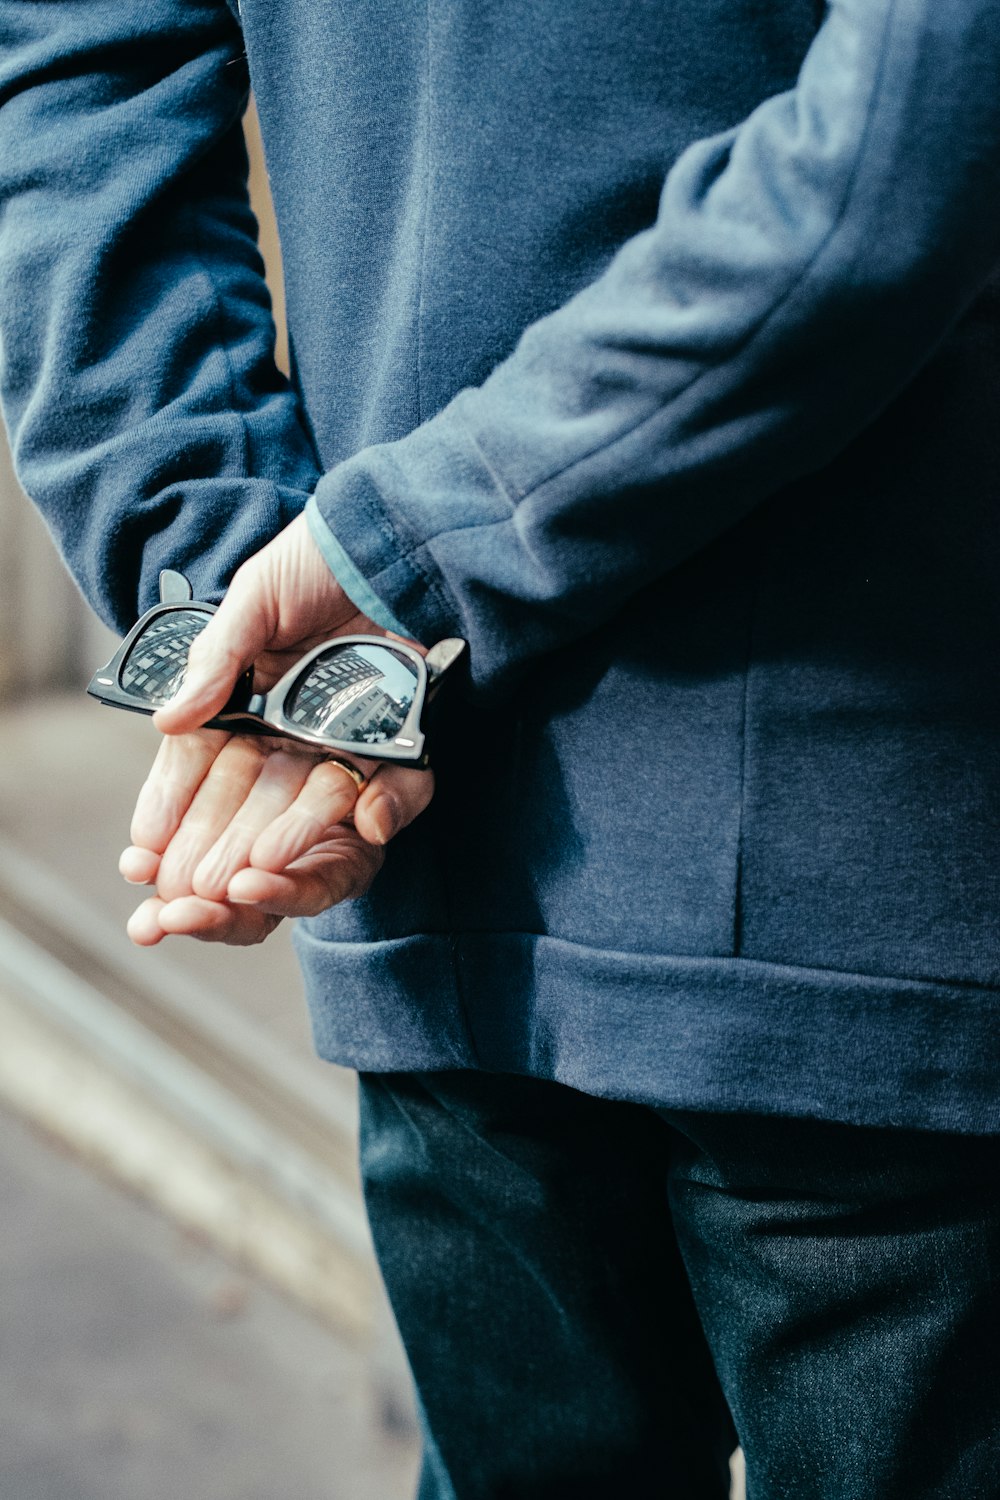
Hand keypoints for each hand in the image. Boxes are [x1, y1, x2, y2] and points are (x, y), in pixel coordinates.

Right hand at [122, 513, 433, 944]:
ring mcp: (350, 738)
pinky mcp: (408, 737)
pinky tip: (368, 820)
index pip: (200, 769)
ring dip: (289, 843)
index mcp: (248, 700)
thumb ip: (216, 660)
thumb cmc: (318, 559)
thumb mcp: (256, 599)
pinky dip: (388, 807)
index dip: (171, 811)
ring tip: (261, 871)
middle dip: (219, 852)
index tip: (144, 857)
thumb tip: (166, 722)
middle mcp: (296, 729)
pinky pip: (400, 787)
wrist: (400, 532)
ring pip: (317, 810)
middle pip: (252, 806)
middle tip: (192, 892)